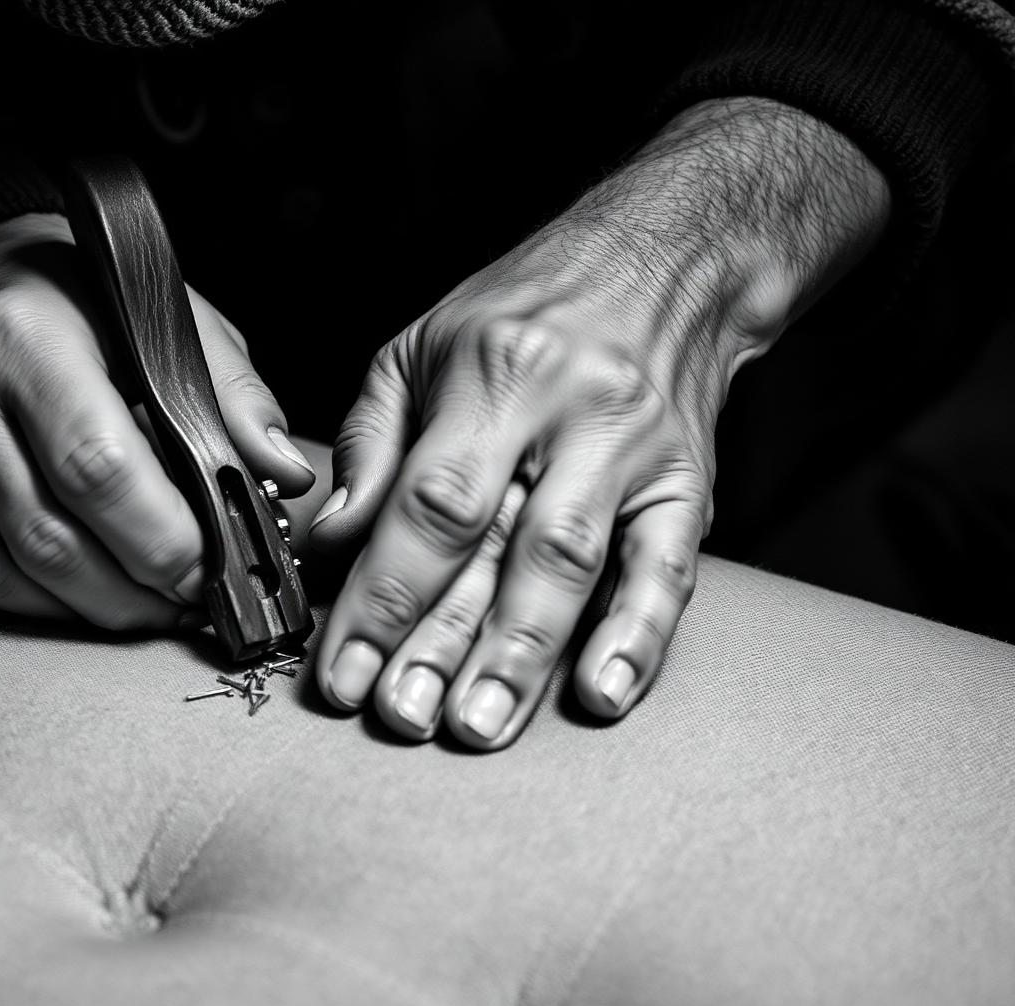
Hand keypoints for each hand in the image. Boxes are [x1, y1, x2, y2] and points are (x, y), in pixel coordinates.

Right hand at [0, 212, 314, 627]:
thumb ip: (231, 395)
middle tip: (189, 603)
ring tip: (146, 604)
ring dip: (89, 609)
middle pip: (50, 537)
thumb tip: (283, 474)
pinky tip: (83, 591)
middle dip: (136, 591)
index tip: (213, 570)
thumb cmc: (86, 304)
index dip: (163, 539)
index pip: (96, 467)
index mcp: (24, 335)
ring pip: (6, 576)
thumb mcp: (168, 318)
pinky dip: (37, 602)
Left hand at [311, 97, 889, 747]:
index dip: (381, 593)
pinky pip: (667, 571)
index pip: (428, 502)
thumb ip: (373, 444)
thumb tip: (333, 540)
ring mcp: (635, 453)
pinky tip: (600, 698)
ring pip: (575, 567)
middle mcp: (569, 415)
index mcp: (493, 375)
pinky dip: (637, 639)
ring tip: (476, 726)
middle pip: (500, 546)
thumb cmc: (524, 313)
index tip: (341, 669)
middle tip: (399, 716)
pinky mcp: (687, 487)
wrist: (670, 264)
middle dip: (443, 641)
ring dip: (524, 657)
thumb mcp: (422, 347)